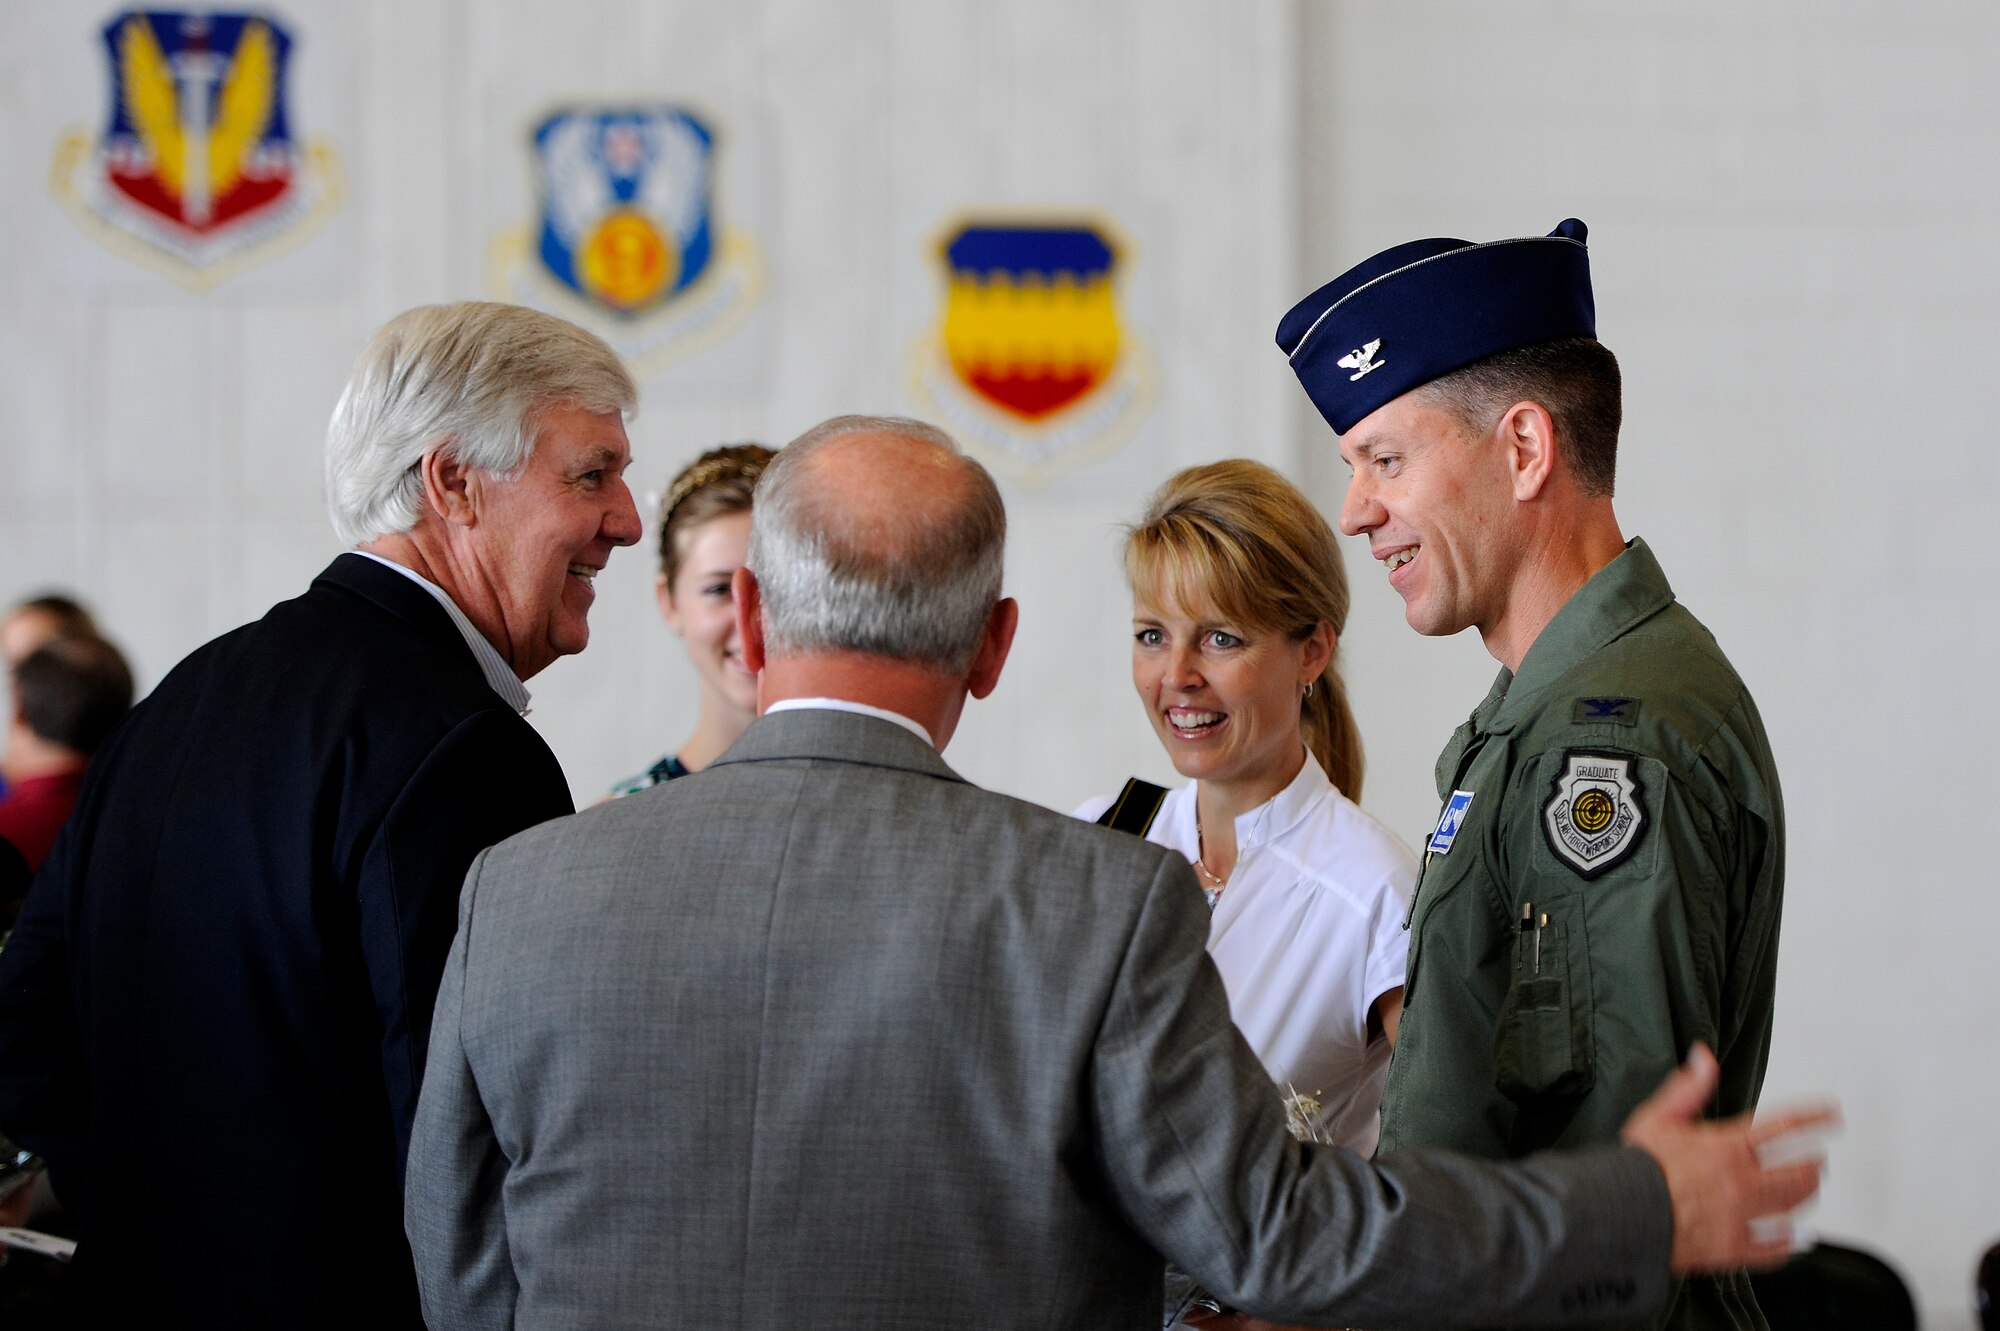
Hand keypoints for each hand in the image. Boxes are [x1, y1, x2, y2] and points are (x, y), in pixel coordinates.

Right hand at [1620, 1043, 1837, 1273]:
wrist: (1622, 1214)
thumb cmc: (1638, 1168)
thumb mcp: (1658, 1116)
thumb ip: (1688, 1087)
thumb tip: (1704, 1058)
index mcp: (1727, 1147)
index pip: (1784, 1126)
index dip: (1813, 1117)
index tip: (1831, 1113)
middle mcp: (1742, 1182)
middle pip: (1798, 1172)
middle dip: (1814, 1163)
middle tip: (1819, 1159)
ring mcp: (1742, 1217)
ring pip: (1792, 1207)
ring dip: (1806, 1195)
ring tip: (1810, 1189)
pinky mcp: (1734, 1248)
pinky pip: (1773, 1249)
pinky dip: (1787, 1242)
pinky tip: (1791, 1238)